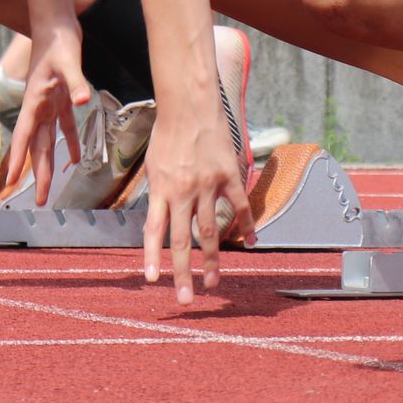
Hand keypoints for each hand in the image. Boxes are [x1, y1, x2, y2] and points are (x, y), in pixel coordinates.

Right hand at [4, 28, 89, 205]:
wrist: (57, 23)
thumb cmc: (58, 41)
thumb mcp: (68, 61)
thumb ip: (75, 83)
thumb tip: (82, 103)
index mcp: (35, 102)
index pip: (24, 138)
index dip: (19, 161)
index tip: (11, 184)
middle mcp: (39, 107)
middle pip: (36, 148)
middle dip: (36, 175)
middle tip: (38, 202)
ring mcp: (49, 104)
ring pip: (47, 142)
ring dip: (49, 165)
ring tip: (48, 189)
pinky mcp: (61, 98)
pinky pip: (64, 127)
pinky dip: (68, 143)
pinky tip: (74, 159)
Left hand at [143, 79, 252, 304]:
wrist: (190, 104)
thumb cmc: (167, 132)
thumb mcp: (153, 165)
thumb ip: (157, 194)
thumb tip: (158, 221)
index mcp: (161, 189)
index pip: (153, 231)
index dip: (152, 257)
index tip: (152, 281)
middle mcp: (183, 191)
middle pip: (182, 241)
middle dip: (183, 273)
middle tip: (186, 299)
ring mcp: (208, 185)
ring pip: (210, 231)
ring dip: (211, 260)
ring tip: (213, 283)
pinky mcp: (228, 176)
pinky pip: (239, 207)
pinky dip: (245, 226)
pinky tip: (250, 243)